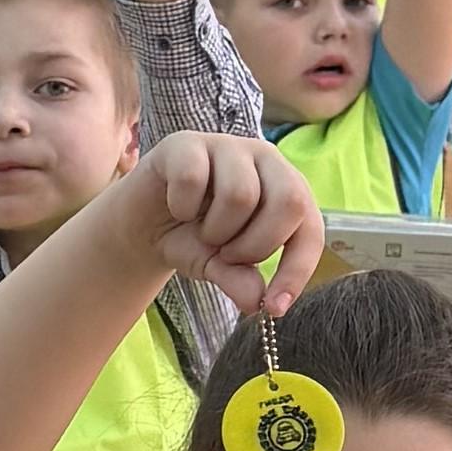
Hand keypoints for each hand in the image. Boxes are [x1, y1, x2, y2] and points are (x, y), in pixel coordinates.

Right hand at [141, 130, 323, 319]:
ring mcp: (227, 146)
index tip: (275, 307)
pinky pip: (193, 179)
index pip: (309, 228)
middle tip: (229, 256)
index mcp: (286, 188)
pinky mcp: (186, 143)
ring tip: (204, 231)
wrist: (142, 224)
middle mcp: (264, 159)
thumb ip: (242, 280)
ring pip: (240, 194)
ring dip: (217, 230)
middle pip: (289, 201)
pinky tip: (177, 208)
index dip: (296, 270)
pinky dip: (182, 207)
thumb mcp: (221, 267)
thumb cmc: (193, 238)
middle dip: (257, 245)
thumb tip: (258, 303)